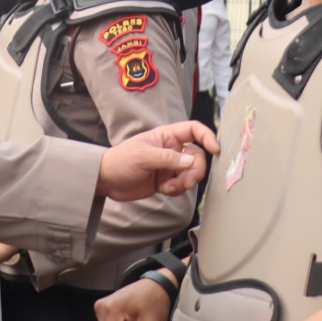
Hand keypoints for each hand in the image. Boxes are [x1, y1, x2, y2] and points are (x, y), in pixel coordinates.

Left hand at [96, 122, 218, 201]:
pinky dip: (177, 190)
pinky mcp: (167, 181)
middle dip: (195, 171)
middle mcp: (171, 149)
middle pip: (197, 157)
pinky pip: (182, 186)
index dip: (207, 137)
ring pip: (191, 173)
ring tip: (168, 187)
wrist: (106, 181)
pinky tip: (163, 190)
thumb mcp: (144, 157)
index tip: (215, 150)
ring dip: (184, 183)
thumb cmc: (121, 161)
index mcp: (166, 136)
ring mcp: (170, 166)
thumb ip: (169, 159)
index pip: (194, 130)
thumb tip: (191, 162)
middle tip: (185, 181)